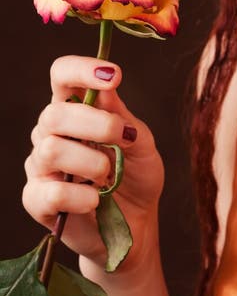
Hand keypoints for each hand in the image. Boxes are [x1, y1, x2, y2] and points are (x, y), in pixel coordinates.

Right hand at [22, 56, 164, 274]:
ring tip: (109, 175)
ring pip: (51, 150)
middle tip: (122, 138)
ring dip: (90, 161)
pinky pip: (50, 192)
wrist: (135, 225)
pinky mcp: (37, 201)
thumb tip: (106, 88)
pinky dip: (81, 196)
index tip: (114, 75)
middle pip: (55, 113)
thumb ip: (122, 116)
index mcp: (75, 109)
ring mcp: (40, 167)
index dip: (82, 69)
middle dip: (95, 123)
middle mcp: (51, 133)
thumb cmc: (135, 176)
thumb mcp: (140, 142)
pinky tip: (97, 199)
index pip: (62, 75)